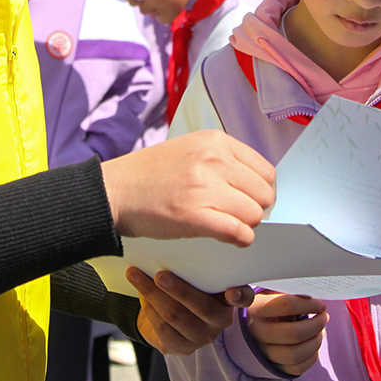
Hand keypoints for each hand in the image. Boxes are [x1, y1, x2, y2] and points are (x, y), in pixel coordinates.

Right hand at [101, 131, 275, 246]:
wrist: (115, 191)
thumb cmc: (149, 174)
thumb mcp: (189, 149)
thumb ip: (221, 159)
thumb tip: (254, 183)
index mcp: (215, 141)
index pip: (265, 170)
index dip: (260, 189)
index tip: (248, 199)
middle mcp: (214, 160)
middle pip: (264, 193)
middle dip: (255, 208)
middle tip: (237, 215)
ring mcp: (204, 188)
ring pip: (254, 214)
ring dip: (246, 225)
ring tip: (228, 225)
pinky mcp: (195, 216)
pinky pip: (239, 233)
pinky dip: (240, 240)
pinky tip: (230, 239)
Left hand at [130, 268, 250, 354]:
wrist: (164, 310)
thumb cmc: (185, 281)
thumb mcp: (196, 271)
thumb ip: (199, 261)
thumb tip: (185, 231)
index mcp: (230, 298)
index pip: (243, 298)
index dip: (240, 295)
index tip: (231, 291)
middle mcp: (220, 320)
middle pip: (202, 307)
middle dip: (179, 290)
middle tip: (160, 274)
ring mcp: (202, 336)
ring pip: (176, 316)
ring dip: (152, 294)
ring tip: (135, 275)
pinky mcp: (182, 347)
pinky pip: (162, 328)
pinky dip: (148, 307)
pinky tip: (139, 292)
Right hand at [244, 292, 328, 375]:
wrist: (253, 327)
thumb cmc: (270, 306)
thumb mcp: (273, 293)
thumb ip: (289, 291)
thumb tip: (311, 296)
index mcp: (256, 308)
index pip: (286, 305)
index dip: (309, 304)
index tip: (320, 304)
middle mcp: (256, 332)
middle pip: (293, 333)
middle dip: (316, 325)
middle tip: (324, 317)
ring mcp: (264, 353)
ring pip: (296, 354)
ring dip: (315, 341)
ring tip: (321, 330)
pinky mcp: (274, 367)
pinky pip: (297, 368)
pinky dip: (312, 356)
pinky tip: (313, 343)